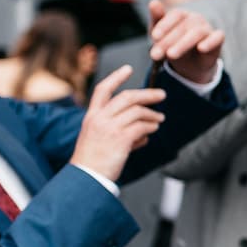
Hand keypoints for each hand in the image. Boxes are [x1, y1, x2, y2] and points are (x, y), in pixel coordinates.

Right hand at [69, 64, 166, 181]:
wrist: (86, 177)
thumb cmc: (93, 161)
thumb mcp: (97, 138)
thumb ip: (116, 129)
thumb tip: (142, 130)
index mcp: (92, 116)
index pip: (103, 89)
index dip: (116, 77)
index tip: (128, 68)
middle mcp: (100, 118)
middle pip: (127, 97)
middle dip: (147, 94)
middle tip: (161, 95)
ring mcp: (110, 128)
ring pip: (138, 111)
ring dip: (152, 114)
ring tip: (159, 119)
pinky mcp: (121, 139)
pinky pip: (142, 127)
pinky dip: (150, 127)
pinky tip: (153, 130)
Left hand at [147, 0, 224, 84]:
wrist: (190, 64)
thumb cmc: (172, 45)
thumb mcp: (160, 35)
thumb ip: (157, 18)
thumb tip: (153, 2)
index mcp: (181, 15)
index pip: (175, 15)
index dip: (164, 25)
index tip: (154, 37)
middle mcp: (195, 18)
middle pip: (183, 27)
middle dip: (168, 41)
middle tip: (155, 55)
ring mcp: (207, 28)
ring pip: (197, 33)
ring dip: (182, 44)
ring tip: (170, 55)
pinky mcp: (217, 39)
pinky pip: (217, 37)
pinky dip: (210, 42)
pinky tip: (201, 48)